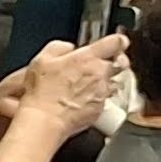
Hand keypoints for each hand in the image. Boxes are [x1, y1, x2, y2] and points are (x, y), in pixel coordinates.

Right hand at [0, 36, 120, 144]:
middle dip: (109, 63)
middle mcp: (100, 74)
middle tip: (93, 67)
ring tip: (83, 86)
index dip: (118, 41)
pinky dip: (96, 98)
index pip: (116, 42)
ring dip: (103, 81)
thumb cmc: (42, 92)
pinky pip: (104, 99)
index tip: (117, 43)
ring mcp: (102, 92)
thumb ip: (59, 47)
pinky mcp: (101, 108)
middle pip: (118, 63)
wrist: (44, 120)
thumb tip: (68, 48)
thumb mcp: (42, 59)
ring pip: (112, 82)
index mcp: (88, 58)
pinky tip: (80, 100)